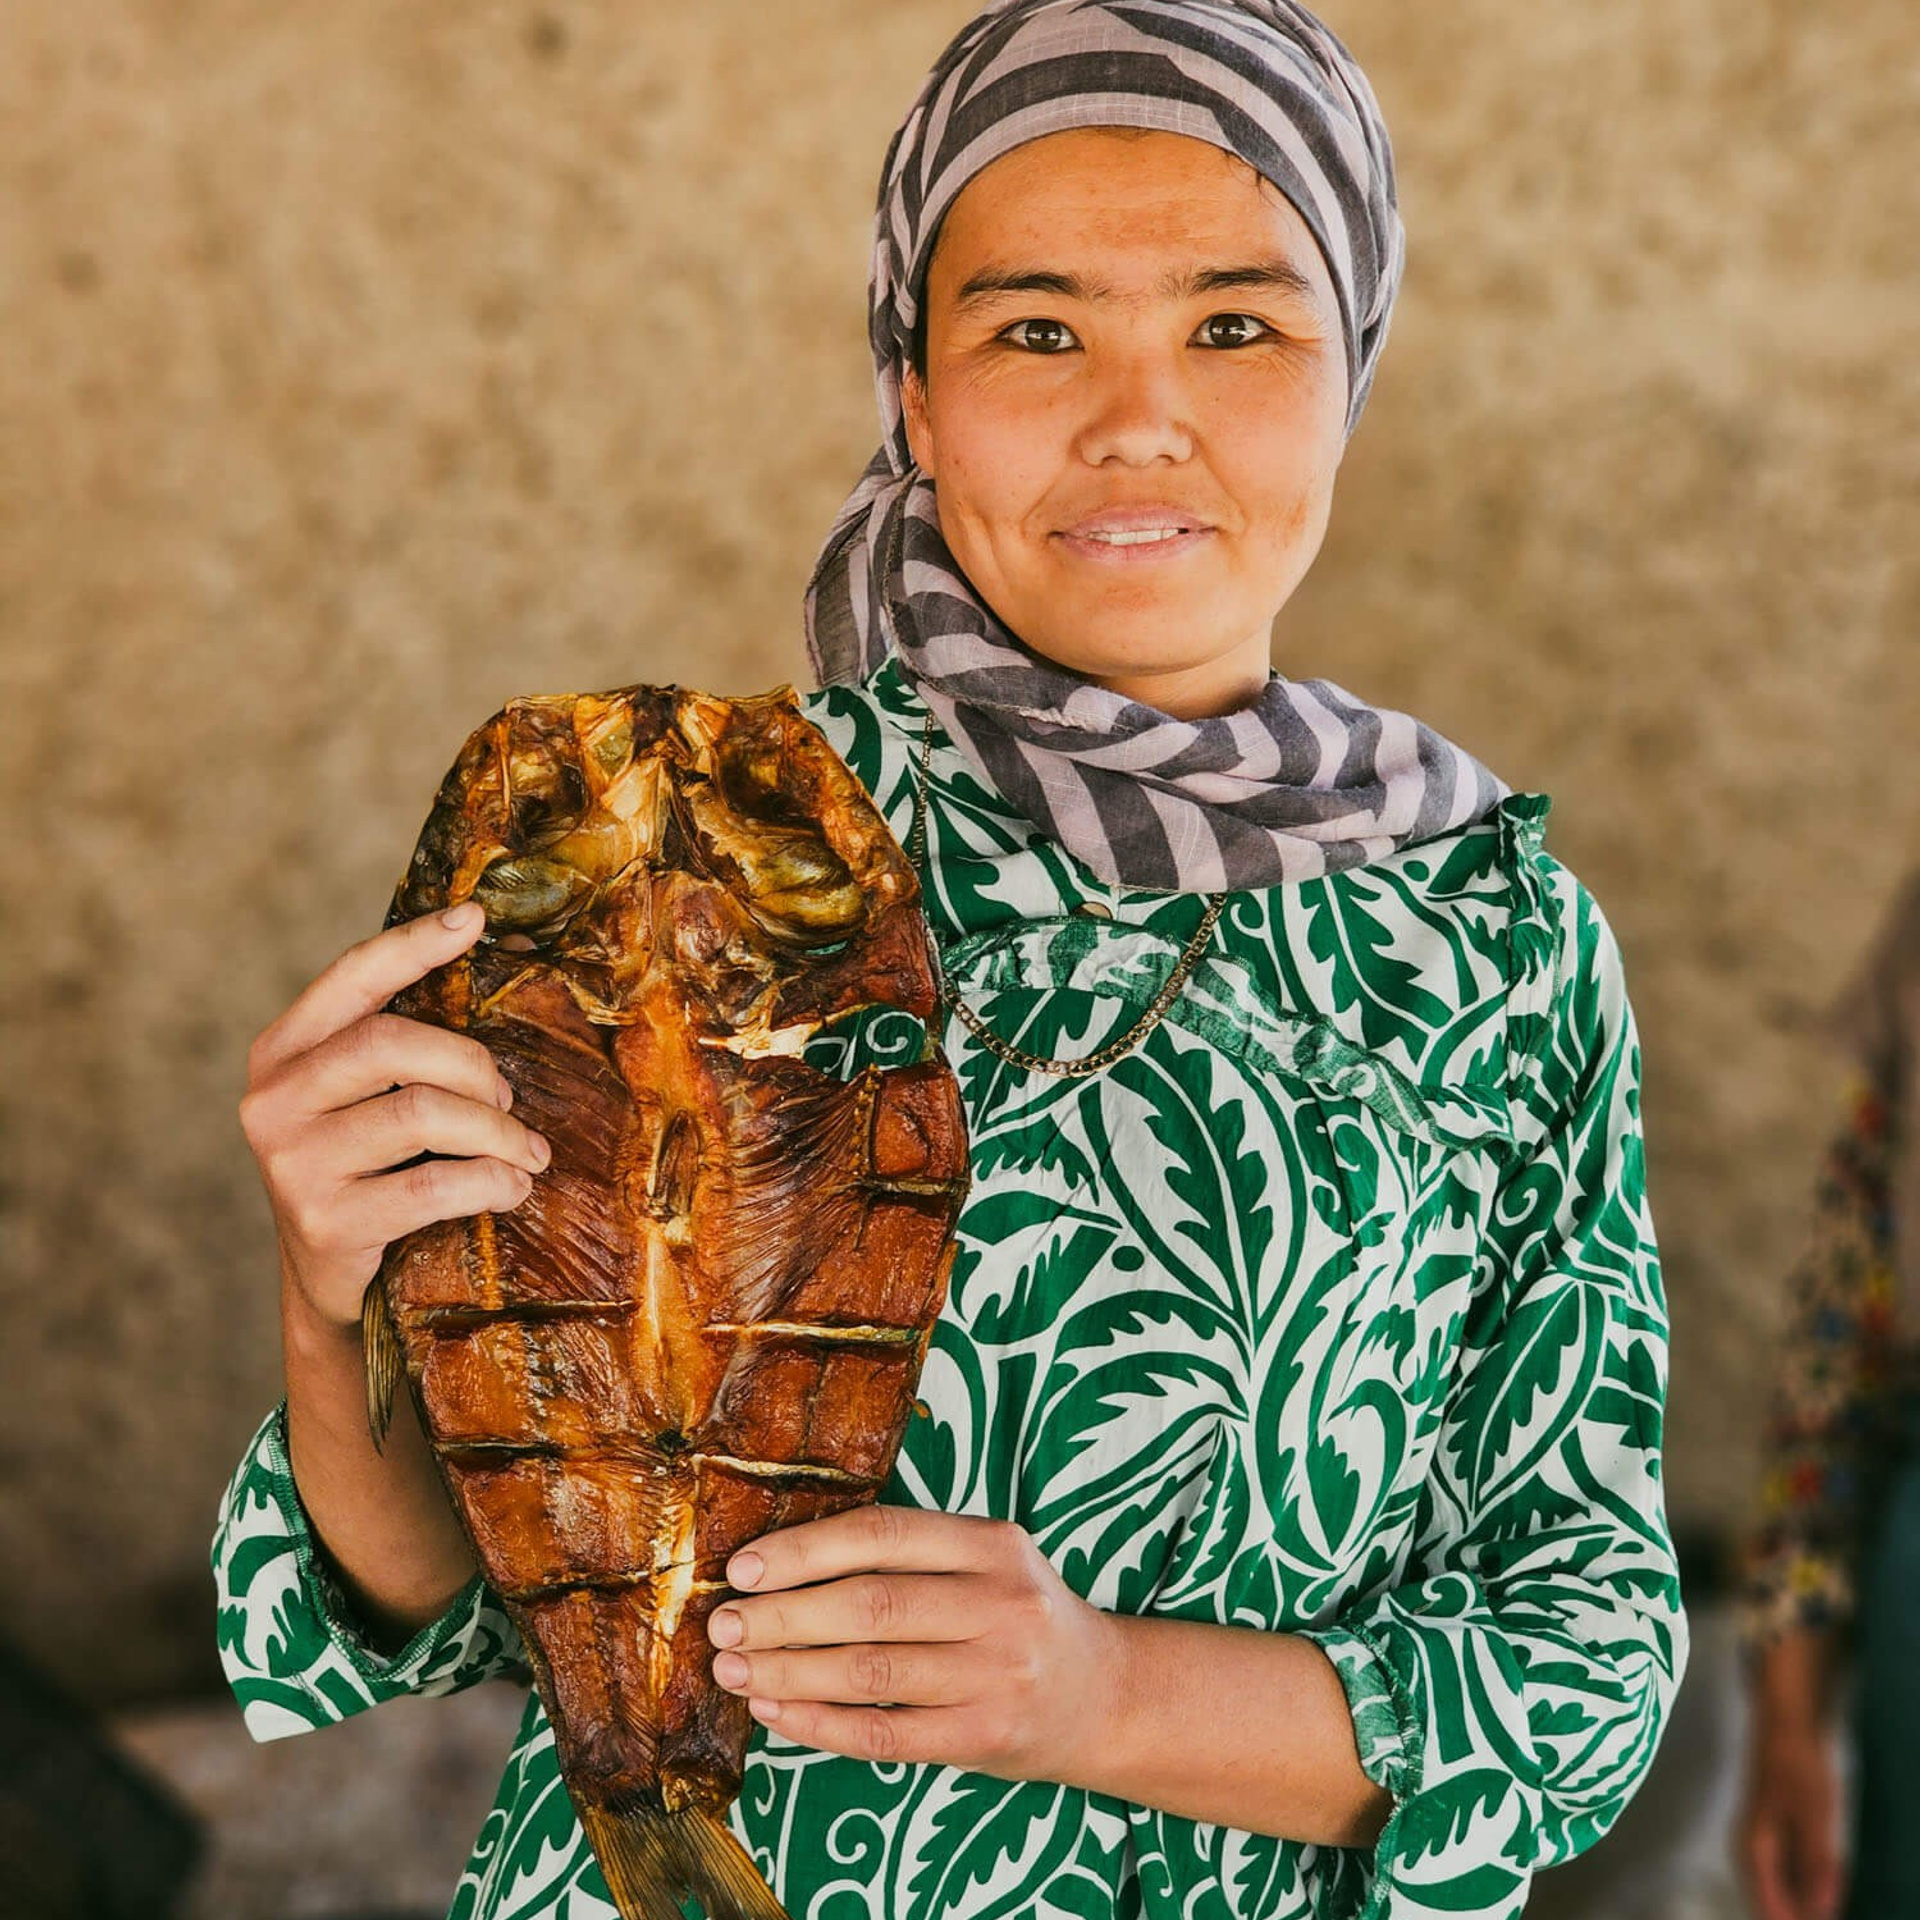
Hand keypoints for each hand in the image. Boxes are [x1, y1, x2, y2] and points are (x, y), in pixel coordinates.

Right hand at [240, 903, 550, 1328]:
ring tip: (528, 1153)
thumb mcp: (364, 1098)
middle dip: (475, 1068)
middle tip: (511, 1103)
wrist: (334, 1282)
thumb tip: (486, 958)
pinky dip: (491, 1183)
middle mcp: (273, 1099)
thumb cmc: (370, 1168)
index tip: (473, 917)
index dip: (413, 944)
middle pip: (392, 1044)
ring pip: (422, 1114)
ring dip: (499, 1133)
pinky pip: (433, 1186)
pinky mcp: (325, 1222)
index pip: (350, 977)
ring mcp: (292, 1162)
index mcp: (282, 1051)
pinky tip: (513, 1188)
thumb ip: (400, 1047)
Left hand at [705, 1504, 1120, 1781]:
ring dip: (789, 1670)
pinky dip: (820, 1724)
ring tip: (734, 1669)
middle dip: (783, 1615)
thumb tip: (786, 1561)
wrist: (1105, 1697)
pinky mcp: (985, 1737)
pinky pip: (884, 1733)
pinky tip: (777, 1712)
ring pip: (870, 1671)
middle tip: (723, 1624)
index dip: (806, 1550)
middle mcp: (1001, 1604)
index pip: (883, 1536)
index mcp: (994, 1544)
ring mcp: (997, 1674)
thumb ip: (910, 1555)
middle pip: (870, 1605)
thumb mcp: (989, 1562)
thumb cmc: (1022, 1618)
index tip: (744, 1567)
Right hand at [1737, 1725, 1845, 1919]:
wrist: (1786, 1726)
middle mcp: (1750, 1851)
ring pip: (1781, 1888)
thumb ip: (1816, 1864)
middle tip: (1827, 1907)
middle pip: (1771, 1901)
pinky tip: (1828, 1881)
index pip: (1768, 1907)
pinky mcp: (1773, 1836)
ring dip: (1804, 1899)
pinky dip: (1808, 1881)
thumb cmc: (1798, 1766)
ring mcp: (1760, 1843)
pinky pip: (1788, 1872)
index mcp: (1754, 1849)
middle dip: (1797, 1912)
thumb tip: (1821, 1910)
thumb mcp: (1815, 1817)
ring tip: (1829, 1894)